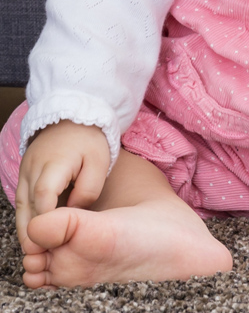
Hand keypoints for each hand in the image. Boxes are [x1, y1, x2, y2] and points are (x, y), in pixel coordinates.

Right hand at [15, 120, 110, 252]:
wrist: (71, 118)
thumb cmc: (89, 141)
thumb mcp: (99, 162)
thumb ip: (88, 190)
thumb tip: (75, 214)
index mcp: (53, 165)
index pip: (44, 199)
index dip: (47, 223)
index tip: (54, 243)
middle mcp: (32, 171)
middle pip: (27, 209)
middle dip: (33, 236)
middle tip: (43, 259)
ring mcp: (24, 175)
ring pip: (21, 210)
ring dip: (28, 232)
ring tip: (38, 254)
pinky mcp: (23, 179)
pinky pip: (22, 204)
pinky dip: (28, 221)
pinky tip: (36, 237)